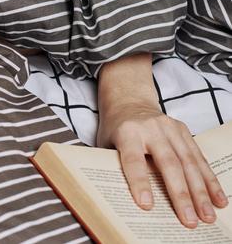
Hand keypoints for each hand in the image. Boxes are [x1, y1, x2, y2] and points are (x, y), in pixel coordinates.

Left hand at [97, 54, 227, 227]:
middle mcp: (151, 129)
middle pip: (168, 163)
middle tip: (189, 220)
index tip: (146, 205)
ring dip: (201, 192)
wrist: (129, 101)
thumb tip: (124, 198)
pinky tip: (217, 198)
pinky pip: (199, 158)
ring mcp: (170, 128)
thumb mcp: (105, 143)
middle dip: (180, 194)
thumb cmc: (115, 128)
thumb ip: (114, 164)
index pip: (134, 160)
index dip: (139, 182)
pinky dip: (209, 180)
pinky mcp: (184, 130)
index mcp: (127, 132)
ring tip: (207, 216)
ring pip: (189, 162)